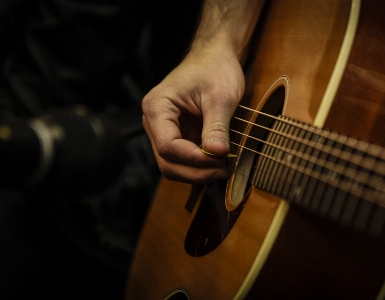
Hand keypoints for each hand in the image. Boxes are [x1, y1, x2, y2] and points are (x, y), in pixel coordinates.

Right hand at [142, 48, 244, 183]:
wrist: (215, 58)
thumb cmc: (215, 69)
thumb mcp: (220, 96)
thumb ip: (217, 126)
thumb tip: (217, 154)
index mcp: (157, 107)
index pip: (168, 146)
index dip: (194, 159)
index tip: (220, 160)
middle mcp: (154, 121)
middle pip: (166, 161)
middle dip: (195, 171)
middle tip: (224, 170)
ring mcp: (163, 131)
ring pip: (173, 165)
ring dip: (197, 172)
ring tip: (223, 167)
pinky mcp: (176, 136)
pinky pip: (182, 160)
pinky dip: (199, 166)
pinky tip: (217, 163)